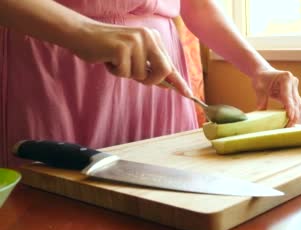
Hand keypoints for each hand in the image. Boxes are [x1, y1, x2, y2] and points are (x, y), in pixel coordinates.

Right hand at [71, 21, 191, 95]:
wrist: (82, 35)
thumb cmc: (108, 49)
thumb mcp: (134, 58)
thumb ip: (151, 70)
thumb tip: (168, 85)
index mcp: (154, 39)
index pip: (169, 64)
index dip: (178, 82)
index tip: (189, 95)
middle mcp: (148, 37)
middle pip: (163, 71)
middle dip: (151, 80)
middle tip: (135, 75)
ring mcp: (136, 41)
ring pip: (141, 75)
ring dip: (127, 74)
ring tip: (116, 61)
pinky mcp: (123, 48)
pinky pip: (125, 74)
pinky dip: (116, 72)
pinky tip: (109, 60)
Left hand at [252, 69, 300, 125]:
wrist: (264, 73)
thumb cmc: (261, 79)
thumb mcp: (259, 88)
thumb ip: (261, 98)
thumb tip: (260, 111)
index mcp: (286, 78)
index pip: (288, 96)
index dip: (290, 107)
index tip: (290, 117)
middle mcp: (293, 82)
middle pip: (296, 101)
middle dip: (293, 115)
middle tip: (288, 126)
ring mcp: (295, 87)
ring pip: (298, 104)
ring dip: (295, 115)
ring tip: (289, 126)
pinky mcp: (295, 93)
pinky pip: (296, 104)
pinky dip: (293, 112)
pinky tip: (290, 121)